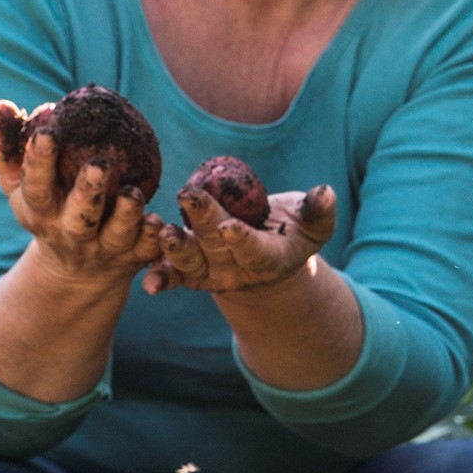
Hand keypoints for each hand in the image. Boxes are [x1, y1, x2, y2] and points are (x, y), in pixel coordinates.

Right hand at [0, 99, 164, 287]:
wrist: (74, 273)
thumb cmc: (46, 210)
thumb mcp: (18, 186)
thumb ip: (8, 147)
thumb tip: (2, 105)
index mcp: (41, 214)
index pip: (36, 188)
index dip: (38, 162)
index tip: (45, 132)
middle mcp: (71, 235)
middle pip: (79, 219)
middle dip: (88, 193)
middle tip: (99, 163)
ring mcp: (104, 250)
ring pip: (116, 235)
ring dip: (126, 215)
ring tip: (133, 192)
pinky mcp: (133, 258)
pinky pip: (146, 249)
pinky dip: (153, 237)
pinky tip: (160, 219)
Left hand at [144, 184, 338, 294]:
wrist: (267, 258)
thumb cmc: (292, 232)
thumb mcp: (312, 224)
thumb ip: (318, 211)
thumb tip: (326, 192)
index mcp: (269, 259)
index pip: (254, 250)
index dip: (242, 241)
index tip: (229, 227)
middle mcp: (238, 271)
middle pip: (217, 247)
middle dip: (202, 222)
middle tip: (188, 195)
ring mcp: (211, 273)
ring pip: (191, 263)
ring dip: (175, 250)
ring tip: (164, 233)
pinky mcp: (190, 271)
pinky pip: (173, 273)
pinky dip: (160, 275)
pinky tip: (147, 280)